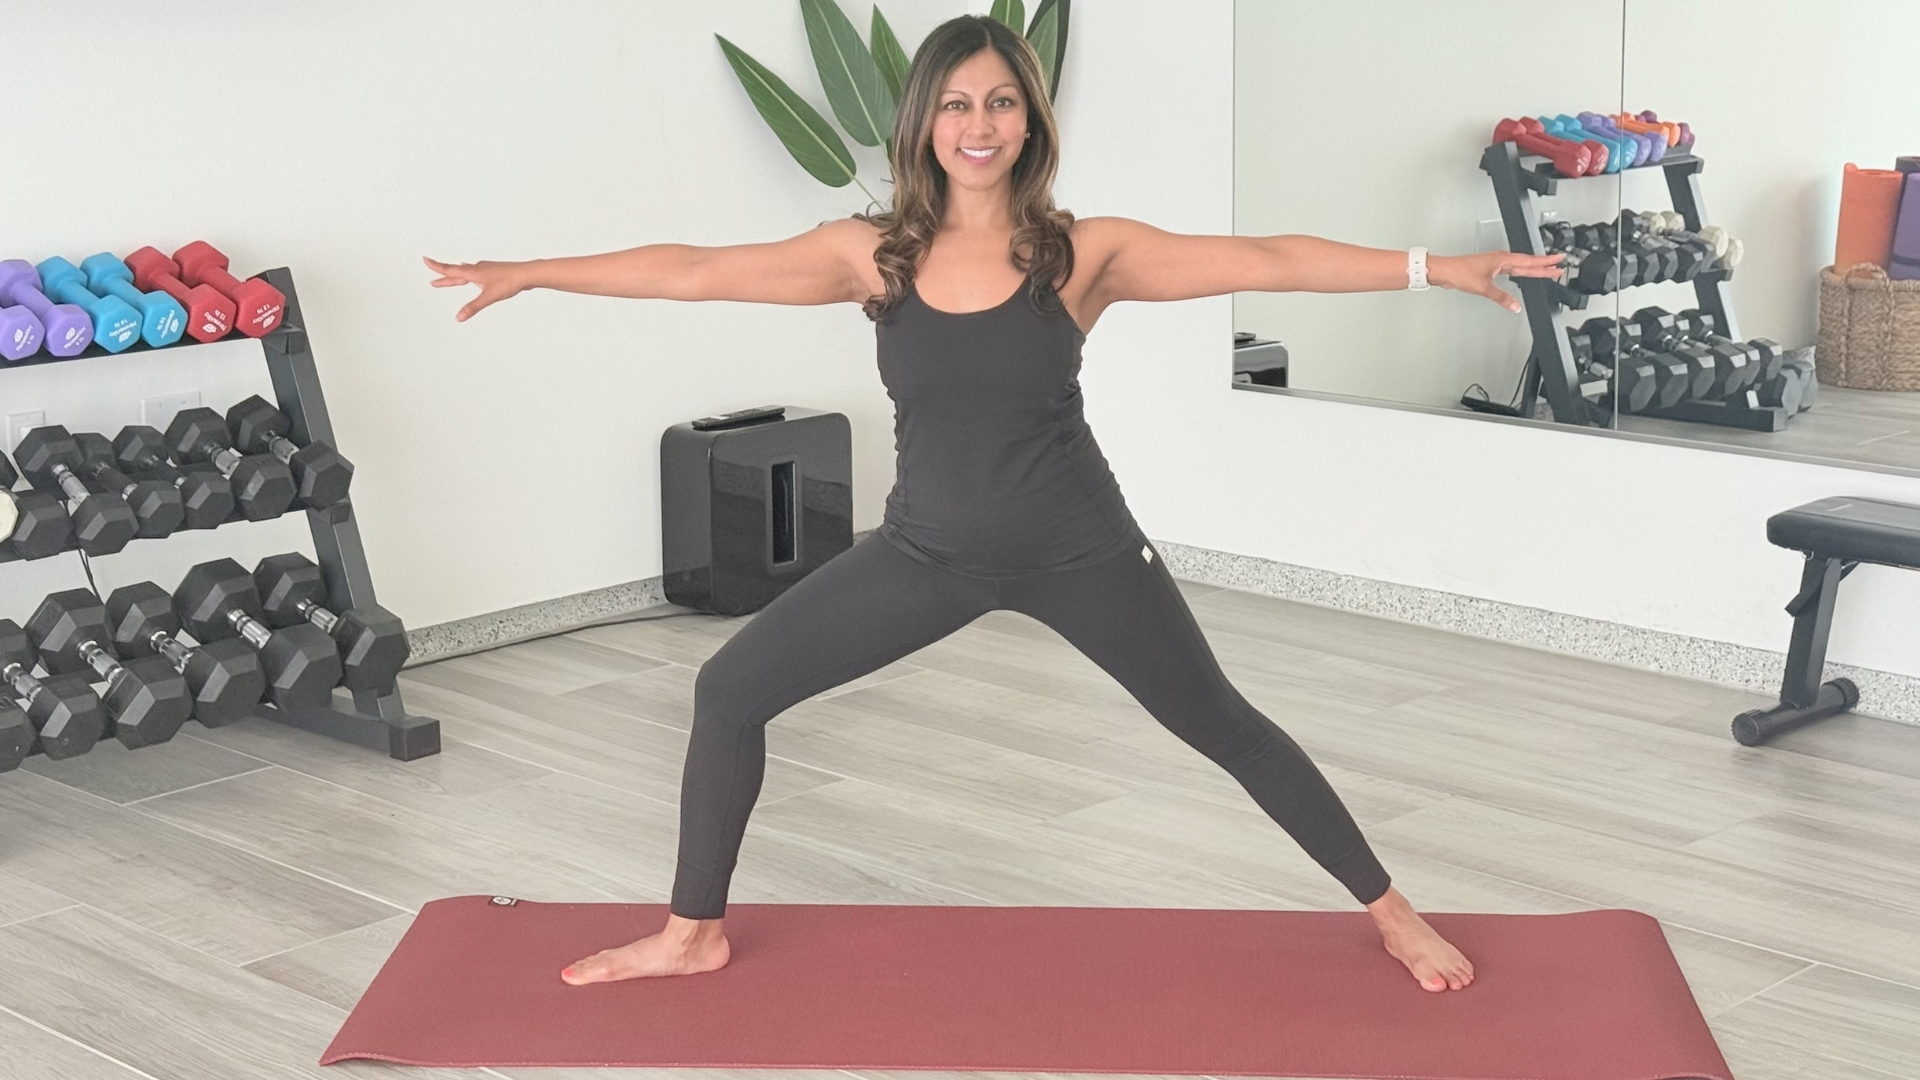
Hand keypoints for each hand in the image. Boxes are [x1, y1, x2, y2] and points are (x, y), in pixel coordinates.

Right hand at [423, 256, 532, 321]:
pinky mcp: (493, 272)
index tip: (425, 260)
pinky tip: (472, 276)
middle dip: (443, 277)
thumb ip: (473, 307)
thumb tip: (459, 317)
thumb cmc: (510, 281)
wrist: (527, 274)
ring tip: (448, 278)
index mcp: (473, 272)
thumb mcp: (489, 297)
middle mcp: (477, 268)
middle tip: (433, 280)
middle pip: (456, 273)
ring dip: (455, 276)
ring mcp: (485, 269)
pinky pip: (475, 272)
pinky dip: (468, 275)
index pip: (450, 270)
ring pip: (465, 273)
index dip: (436, 267)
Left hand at [1429, 251, 1563, 312]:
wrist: (1444, 271)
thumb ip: (1501, 298)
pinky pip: (1510, 269)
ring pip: (1519, 265)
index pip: (1529, 262)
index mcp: (1502, 259)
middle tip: (1559, 266)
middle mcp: (1500, 259)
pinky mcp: (1489, 268)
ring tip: (1546, 270)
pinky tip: (1521, 275)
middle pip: (1527, 263)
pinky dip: (1519, 272)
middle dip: (1544, 265)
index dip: (1545, 263)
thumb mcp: (1483, 288)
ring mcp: (1495, 263)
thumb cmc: (1460, 272)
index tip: (1559, 261)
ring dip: (1533, 268)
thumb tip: (1515, 306)